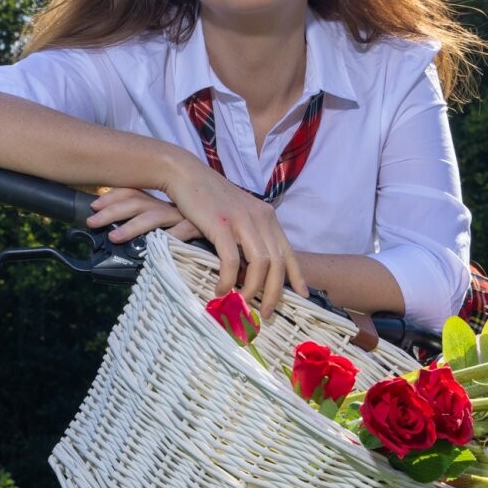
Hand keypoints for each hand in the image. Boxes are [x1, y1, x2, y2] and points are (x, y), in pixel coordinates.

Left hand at [86, 186, 197, 242]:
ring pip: (152, 217)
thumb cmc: (197, 223)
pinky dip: (170, 237)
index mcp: (160, 201)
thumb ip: (152, 225)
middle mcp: (168, 205)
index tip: (93, 206)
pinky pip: (182, 231)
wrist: (228, 221)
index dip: (111, 197)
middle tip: (91, 222)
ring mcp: (182, 215)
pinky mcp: (199, 225)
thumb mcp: (170, 220)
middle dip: (111, 211)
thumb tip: (124, 234)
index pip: (132, 192)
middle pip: (136, 202)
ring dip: (131, 227)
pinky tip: (157, 245)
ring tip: (114, 237)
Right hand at [96, 157, 309, 319]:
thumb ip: (249, 235)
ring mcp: (242, 220)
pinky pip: (231, 260)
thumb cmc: (209, 199)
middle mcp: (260, 218)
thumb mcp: (237, 214)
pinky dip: (228, 279)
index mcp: (267, 217)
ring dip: (252, 290)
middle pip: (277, 263)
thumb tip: (251, 267)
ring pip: (259, 264)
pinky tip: (221, 290)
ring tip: (242, 304)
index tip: (302, 296)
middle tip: (266, 313)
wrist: (185, 174)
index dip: (297, 276)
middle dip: (274, 293)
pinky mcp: (221, 224)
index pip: (288, 252)